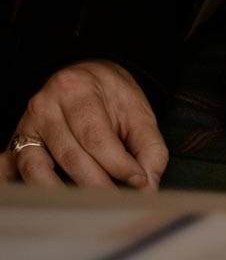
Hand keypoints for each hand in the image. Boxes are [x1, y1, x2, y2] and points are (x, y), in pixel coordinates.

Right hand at [0, 60, 165, 188]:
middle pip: (70, 155)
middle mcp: (45, 105)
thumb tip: (147, 187)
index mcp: (78, 89)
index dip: (118, 164)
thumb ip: (149, 149)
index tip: (138, 182)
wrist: (87, 78)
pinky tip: (59, 202)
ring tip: (92, 206)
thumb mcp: (139, 113)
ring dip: (66, 193)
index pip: (96, 136)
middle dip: (96, 184)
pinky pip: (21, 173)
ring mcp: (26, 126)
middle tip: (118, 201)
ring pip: (40, 169)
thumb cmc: (113, 98)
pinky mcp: (17, 144)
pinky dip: (38, 189)